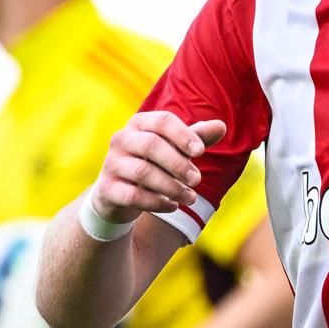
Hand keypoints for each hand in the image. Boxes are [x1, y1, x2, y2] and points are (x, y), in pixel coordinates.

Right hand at [92, 112, 226, 222]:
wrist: (118, 195)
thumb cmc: (153, 164)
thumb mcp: (175, 149)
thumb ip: (196, 138)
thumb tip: (221, 126)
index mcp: (139, 123)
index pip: (162, 120)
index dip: (183, 135)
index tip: (201, 152)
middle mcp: (121, 139)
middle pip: (151, 145)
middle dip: (178, 164)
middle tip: (197, 180)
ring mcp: (111, 164)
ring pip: (143, 172)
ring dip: (172, 186)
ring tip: (191, 198)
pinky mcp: (106, 189)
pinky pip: (133, 196)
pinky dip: (157, 202)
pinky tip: (173, 207)